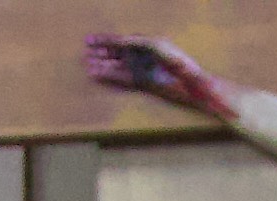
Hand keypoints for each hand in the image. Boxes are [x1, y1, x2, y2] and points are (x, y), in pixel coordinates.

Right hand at [82, 33, 223, 112]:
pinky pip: (121, 79)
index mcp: (146, 43)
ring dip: (102, 65)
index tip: (90, 40)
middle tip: (85, 51)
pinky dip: (109, 77)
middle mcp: (142, 55)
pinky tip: (97, 76)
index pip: (122, 40)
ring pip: (117, 66)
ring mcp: (141, 69)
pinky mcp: (142, 83)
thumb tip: (121, 41)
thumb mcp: (158, 47)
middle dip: (101, 51)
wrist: (191, 84)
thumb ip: (139, 42)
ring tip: (87, 64)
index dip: (106, 40)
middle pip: (117, 52)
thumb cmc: (179, 62)